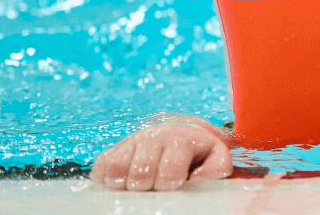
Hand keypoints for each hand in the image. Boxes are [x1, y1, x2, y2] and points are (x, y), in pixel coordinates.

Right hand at [90, 116, 233, 190]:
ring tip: (133, 189)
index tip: (172, 187)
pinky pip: (101, 163)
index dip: (169, 183)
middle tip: (151, 189)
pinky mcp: (117, 147)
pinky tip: (117, 184)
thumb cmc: (200, 152)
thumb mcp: (216, 156)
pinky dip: (104, 177)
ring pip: (117, 166)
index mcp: (182, 140)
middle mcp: (155, 137)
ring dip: (122, 183)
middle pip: (140, 170)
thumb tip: (201, 178)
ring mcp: (133, 141)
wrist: (183, 131)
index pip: (170, 169)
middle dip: (146, 186)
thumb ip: (217, 167)